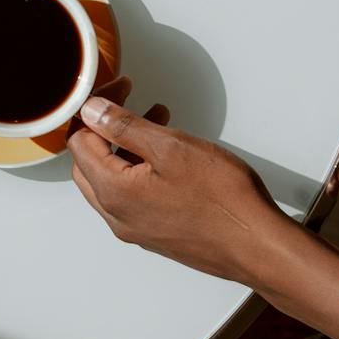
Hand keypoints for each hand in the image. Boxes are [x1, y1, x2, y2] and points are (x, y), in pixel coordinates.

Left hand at [68, 86, 291, 287]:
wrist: (258, 247)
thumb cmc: (223, 200)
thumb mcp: (171, 148)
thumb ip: (125, 127)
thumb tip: (92, 112)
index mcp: (114, 193)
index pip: (80, 143)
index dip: (95, 110)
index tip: (121, 91)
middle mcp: (118, 217)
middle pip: (90, 163)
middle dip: (106, 128)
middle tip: (130, 103)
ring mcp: (136, 229)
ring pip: (112, 180)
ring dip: (126, 147)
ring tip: (157, 120)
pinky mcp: (156, 234)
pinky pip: (132, 197)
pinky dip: (140, 169)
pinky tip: (167, 155)